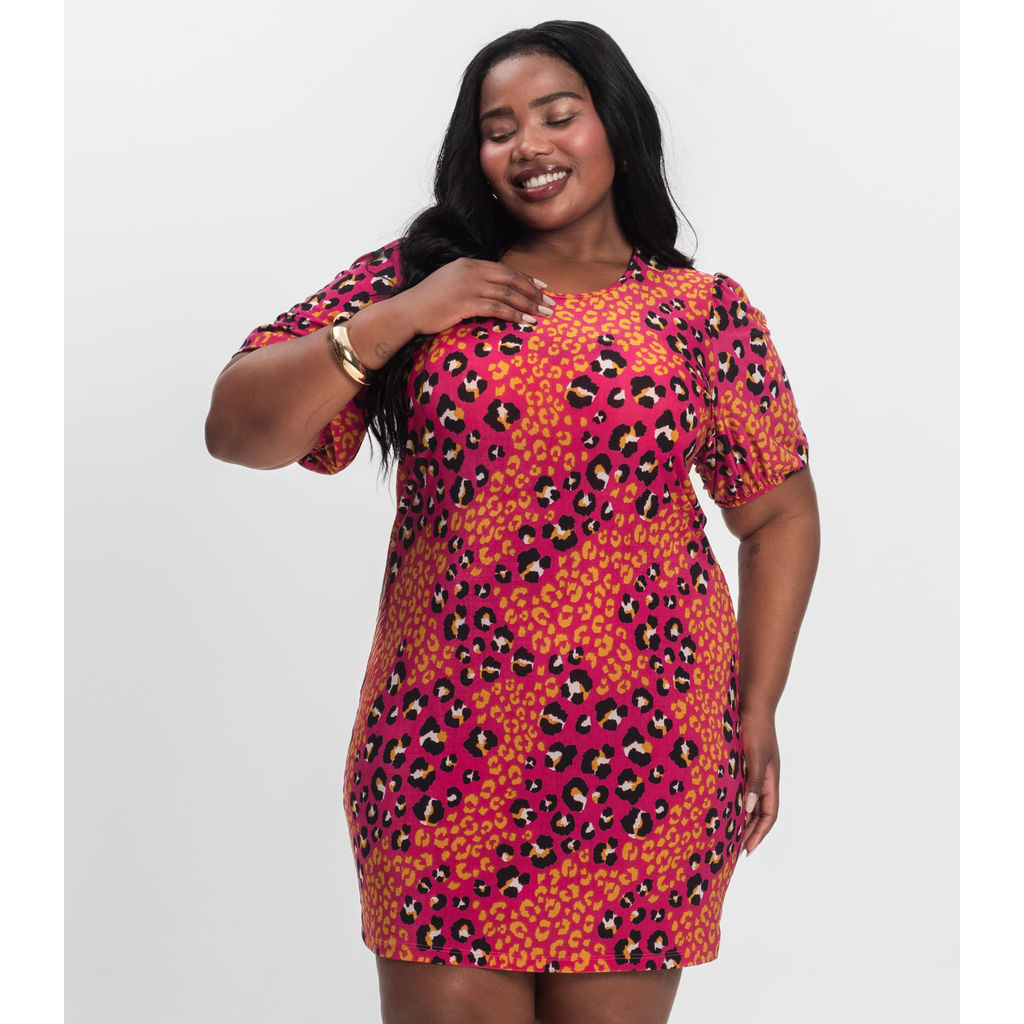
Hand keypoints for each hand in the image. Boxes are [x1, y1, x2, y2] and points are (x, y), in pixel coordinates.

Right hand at [399, 258, 554, 335]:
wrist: (407, 311)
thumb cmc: (428, 303)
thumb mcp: (451, 285)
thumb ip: (471, 284)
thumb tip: (491, 293)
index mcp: (469, 264)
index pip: (505, 270)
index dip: (527, 279)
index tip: (543, 288)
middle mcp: (471, 270)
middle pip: (511, 279)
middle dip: (534, 292)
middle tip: (551, 303)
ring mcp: (468, 285)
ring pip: (507, 293)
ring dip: (529, 305)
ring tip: (544, 314)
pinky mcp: (465, 301)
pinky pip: (497, 308)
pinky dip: (515, 315)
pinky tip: (527, 321)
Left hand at [739, 707, 779, 855]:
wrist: (750, 700)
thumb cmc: (755, 726)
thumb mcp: (755, 754)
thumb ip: (753, 781)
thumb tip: (749, 808)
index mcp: (770, 779)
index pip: (769, 814)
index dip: (759, 833)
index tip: (747, 850)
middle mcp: (763, 777)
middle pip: (758, 812)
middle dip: (748, 832)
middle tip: (733, 849)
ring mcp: (752, 770)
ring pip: (748, 801)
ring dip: (739, 818)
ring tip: (725, 834)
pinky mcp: (740, 761)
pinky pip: (737, 787)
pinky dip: (731, 800)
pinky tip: (718, 805)